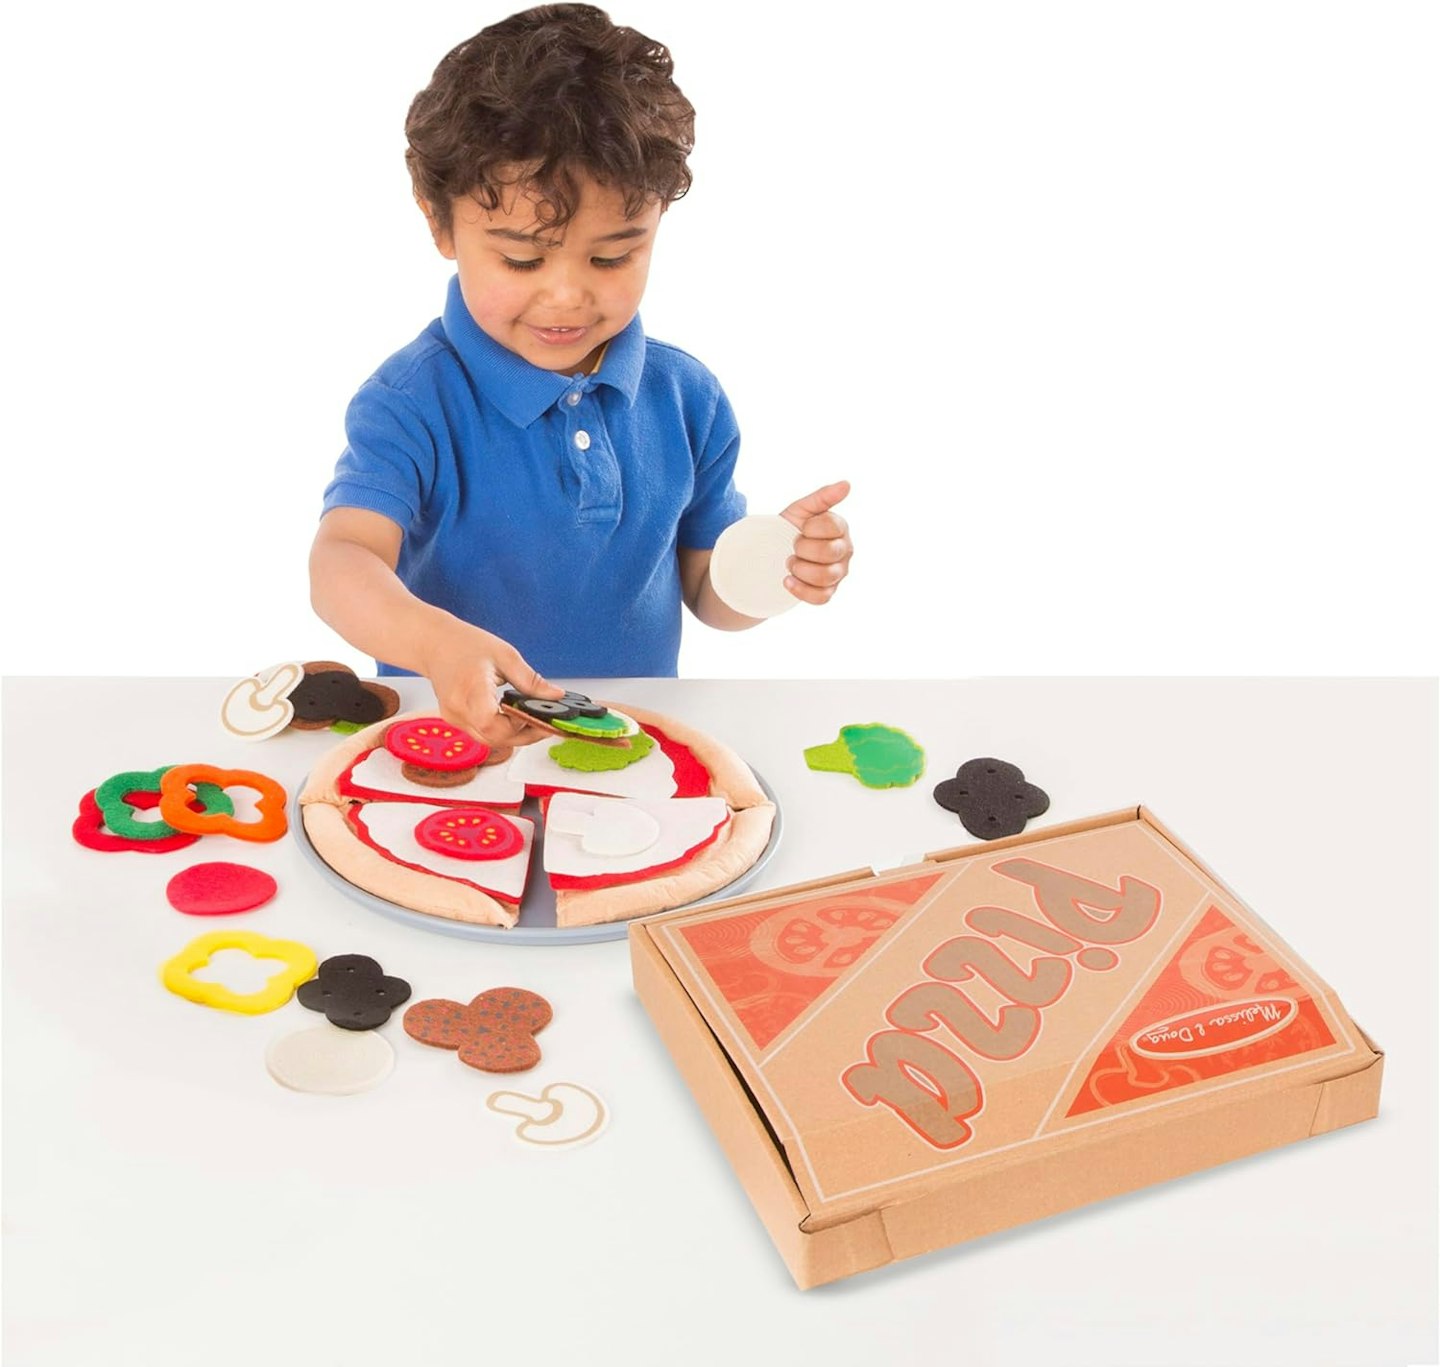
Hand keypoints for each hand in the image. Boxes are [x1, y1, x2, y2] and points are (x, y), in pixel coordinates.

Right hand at [420, 622, 564, 749]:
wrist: (434, 644)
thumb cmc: (464, 644)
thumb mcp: (505, 656)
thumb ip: (531, 680)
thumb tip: (556, 696)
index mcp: (470, 690)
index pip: (493, 724)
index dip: (518, 725)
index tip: (539, 716)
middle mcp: (458, 709)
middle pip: (494, 738)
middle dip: (524, 736)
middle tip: (545, 725)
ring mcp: (454, 718)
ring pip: (489, 741)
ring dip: (513, 736)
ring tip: (532, 721)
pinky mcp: (455, 721)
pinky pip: (481, 734)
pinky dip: (500, 731)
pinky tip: (513, 719)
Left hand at [779, 480, 852, 605]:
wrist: (772, 555)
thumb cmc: (789, 529)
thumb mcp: (801, 510)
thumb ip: (822, 497)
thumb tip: (846, 484)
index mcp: (841, 528)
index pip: (833, 526)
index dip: (810, 528)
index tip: (801, 528)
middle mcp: (845, 551)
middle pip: (829, 552)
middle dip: (803, 549)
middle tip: (793, 546)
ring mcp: (839, 574)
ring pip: (825, 576)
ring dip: (800, 569)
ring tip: (790, 562)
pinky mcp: (829, 592)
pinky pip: (820, 597)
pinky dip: (800, 589)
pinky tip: (787, 580)